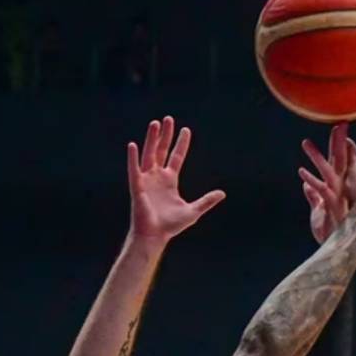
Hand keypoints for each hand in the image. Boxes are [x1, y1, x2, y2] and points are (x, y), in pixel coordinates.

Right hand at [127, 116, 225, 240]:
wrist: (155, 236)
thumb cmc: (170, 226)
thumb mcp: (193, 211)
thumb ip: (206, 201)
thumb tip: (222, 193)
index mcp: (170, 181)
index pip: (176, 157)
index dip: (181, 143)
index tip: (186, 130)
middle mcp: (157, 177)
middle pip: (161, 151)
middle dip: (165, 135)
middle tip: (168, 119)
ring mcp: (146, 180)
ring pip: (149, 155)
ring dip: (151, 139)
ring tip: (155, 124)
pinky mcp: (137, 187)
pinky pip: (134, 170)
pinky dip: (132, 158)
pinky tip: (133, 145)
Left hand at [297, 123, 351, 242]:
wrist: (332, 245)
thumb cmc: (328, 227)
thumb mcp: (318, 207)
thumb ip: (313, 195)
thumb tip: (307, 185)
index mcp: (337, 185)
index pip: (340, 160)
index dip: (339, 143)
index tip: (340, 124)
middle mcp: (339, 187)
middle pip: (338, 160)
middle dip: (337, 141)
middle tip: (339, 122)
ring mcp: (335, 195)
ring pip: (327, 171)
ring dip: (316, 157)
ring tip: (305, 143)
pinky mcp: (328, 205)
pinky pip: (319, 191)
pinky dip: (310, 181)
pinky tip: (301, 172)